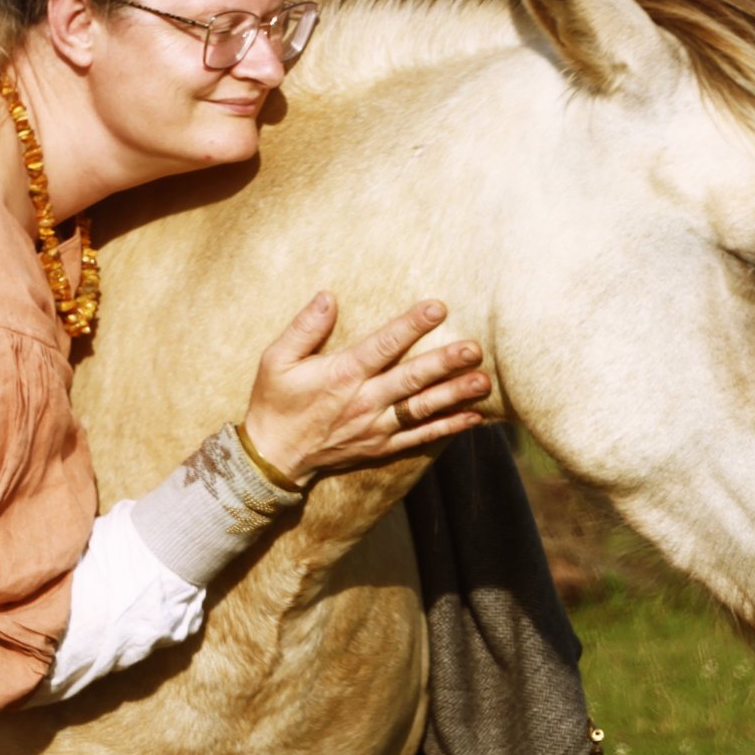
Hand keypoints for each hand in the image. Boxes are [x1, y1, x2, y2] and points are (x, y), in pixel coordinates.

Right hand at [239, 293, 488, 486]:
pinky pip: (420, 438)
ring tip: (483, 381)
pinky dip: (448, 428)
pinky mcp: (380, 447)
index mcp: (341, 375)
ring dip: (454, 395)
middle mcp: (363, 401)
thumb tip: (329, 296)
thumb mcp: (276, 360)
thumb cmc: (274, 402)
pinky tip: (473, 418)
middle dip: (444, 362)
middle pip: (411, 379)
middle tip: (474, 348)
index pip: (383, 345)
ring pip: (421, 409)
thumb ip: (304, 328)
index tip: (438, 308)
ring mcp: (375, 427)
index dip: (411, 325)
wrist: (272, 458)